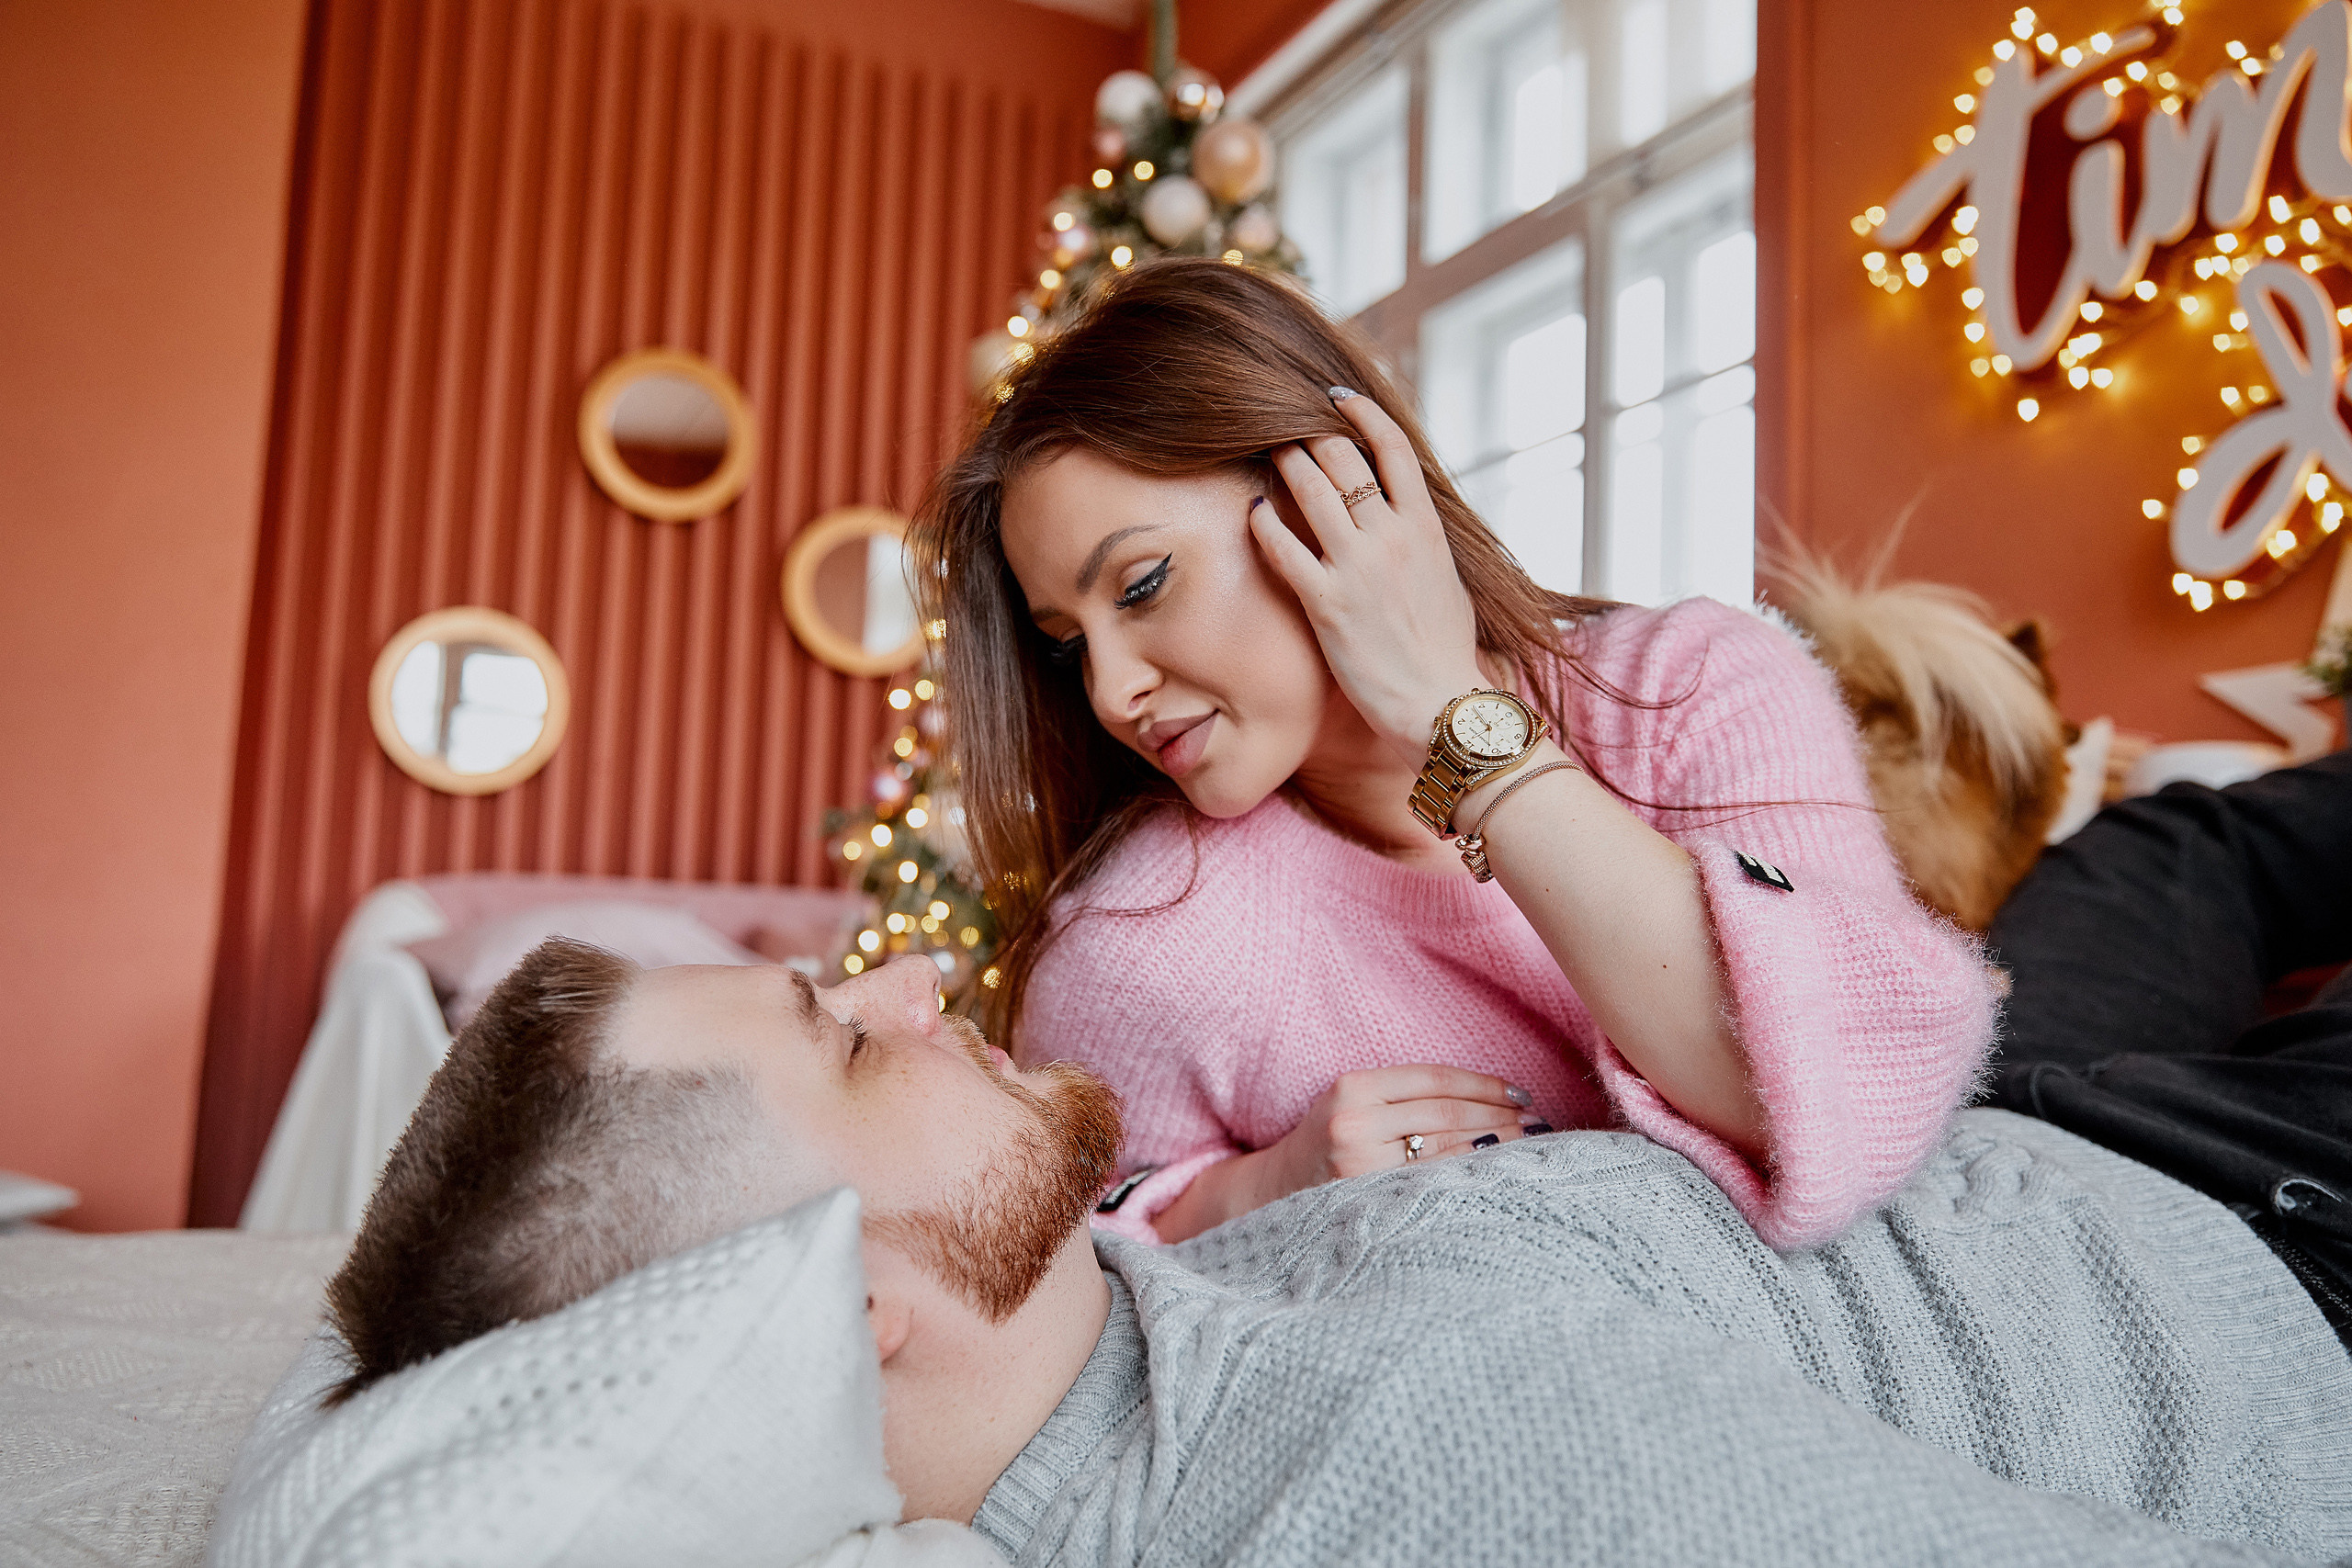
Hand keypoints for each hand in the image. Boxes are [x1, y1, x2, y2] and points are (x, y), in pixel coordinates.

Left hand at [1249, 390, 1484, 763]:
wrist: (1443, 705)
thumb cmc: (1445, 652)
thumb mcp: (1446, 581)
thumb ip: (1422, 543)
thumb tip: (1407, 520)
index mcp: (1426, 528)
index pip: (1394, 448)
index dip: (1363, 414)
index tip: (1338, 398)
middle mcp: (1392, 537)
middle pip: (1343, 458)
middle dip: (1309, 435)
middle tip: (1285, 428)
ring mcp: (1358, 567)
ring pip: (1311, 488)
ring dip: (1284, 463)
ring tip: (1266, 454)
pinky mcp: (1327, 603)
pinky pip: (1284, 547)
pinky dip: (1265, 522)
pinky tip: (1254, 512)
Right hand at [1255, 1065, 1535, 1203]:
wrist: (1273, 1193)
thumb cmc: (1328, 1143)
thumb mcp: (1352, 1103)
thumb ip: (1405, 1096)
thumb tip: (1493, 1099)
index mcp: (1353, 1087)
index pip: (1435, 1079)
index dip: (1484, 1084)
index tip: (1520, 1092)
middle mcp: (1355, 1123)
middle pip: (1446, 1114)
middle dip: (1500, 1116)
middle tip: (1538, 1121)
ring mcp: (1360, 1165)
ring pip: (1445, 1150)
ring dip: (1495, 1146)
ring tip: (1528, 1145)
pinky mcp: (1368, 1200)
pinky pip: (1433, 1184)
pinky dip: (1469, 1176)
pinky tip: (1494, 1175)